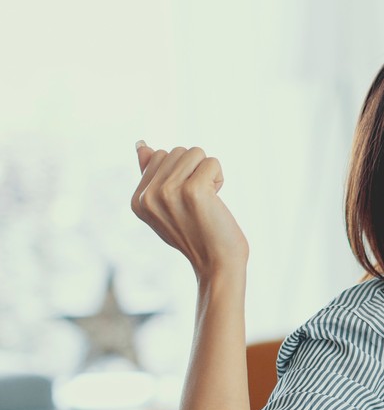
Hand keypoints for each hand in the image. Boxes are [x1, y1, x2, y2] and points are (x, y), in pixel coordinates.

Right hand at [131, 141, 248, 279]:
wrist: (217, 264)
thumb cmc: (198, 236)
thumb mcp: (166, 208)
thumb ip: (153, 177)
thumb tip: (142, 145)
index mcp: (137, 200)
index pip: (159, 155)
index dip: (181, 173)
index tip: (185, 200)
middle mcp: (148, 196)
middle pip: (177, 151)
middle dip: (194, 170)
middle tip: (198, 201)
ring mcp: (168, 192)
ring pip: (194, 152)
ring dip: (208, 173)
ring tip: (208, 200)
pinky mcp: (192, 191)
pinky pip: (212, 162)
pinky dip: (219, 177)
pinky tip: (217, 200)